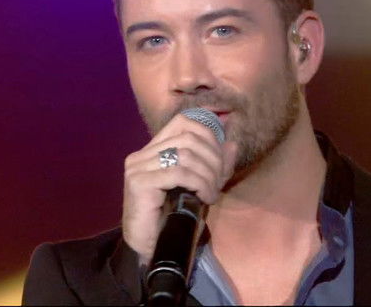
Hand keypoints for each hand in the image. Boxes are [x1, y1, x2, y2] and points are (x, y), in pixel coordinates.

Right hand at [121, 114, 237, 266]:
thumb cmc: (172, 218)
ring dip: (208, 174)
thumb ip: (214, 165)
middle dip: (212, 159)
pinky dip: (199, 183)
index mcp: (153, 149)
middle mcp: (142, 154)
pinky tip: (205, 197)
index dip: (208, 135)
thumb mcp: (199, 186)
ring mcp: (138, 167)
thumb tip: (232, 144)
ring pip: (186, 155)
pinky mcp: (139, 183)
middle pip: (189, 138)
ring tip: (212, 193)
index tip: (220, 160)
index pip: (183, 122)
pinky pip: (179, 173)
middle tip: (218, 183)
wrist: (151, 248)